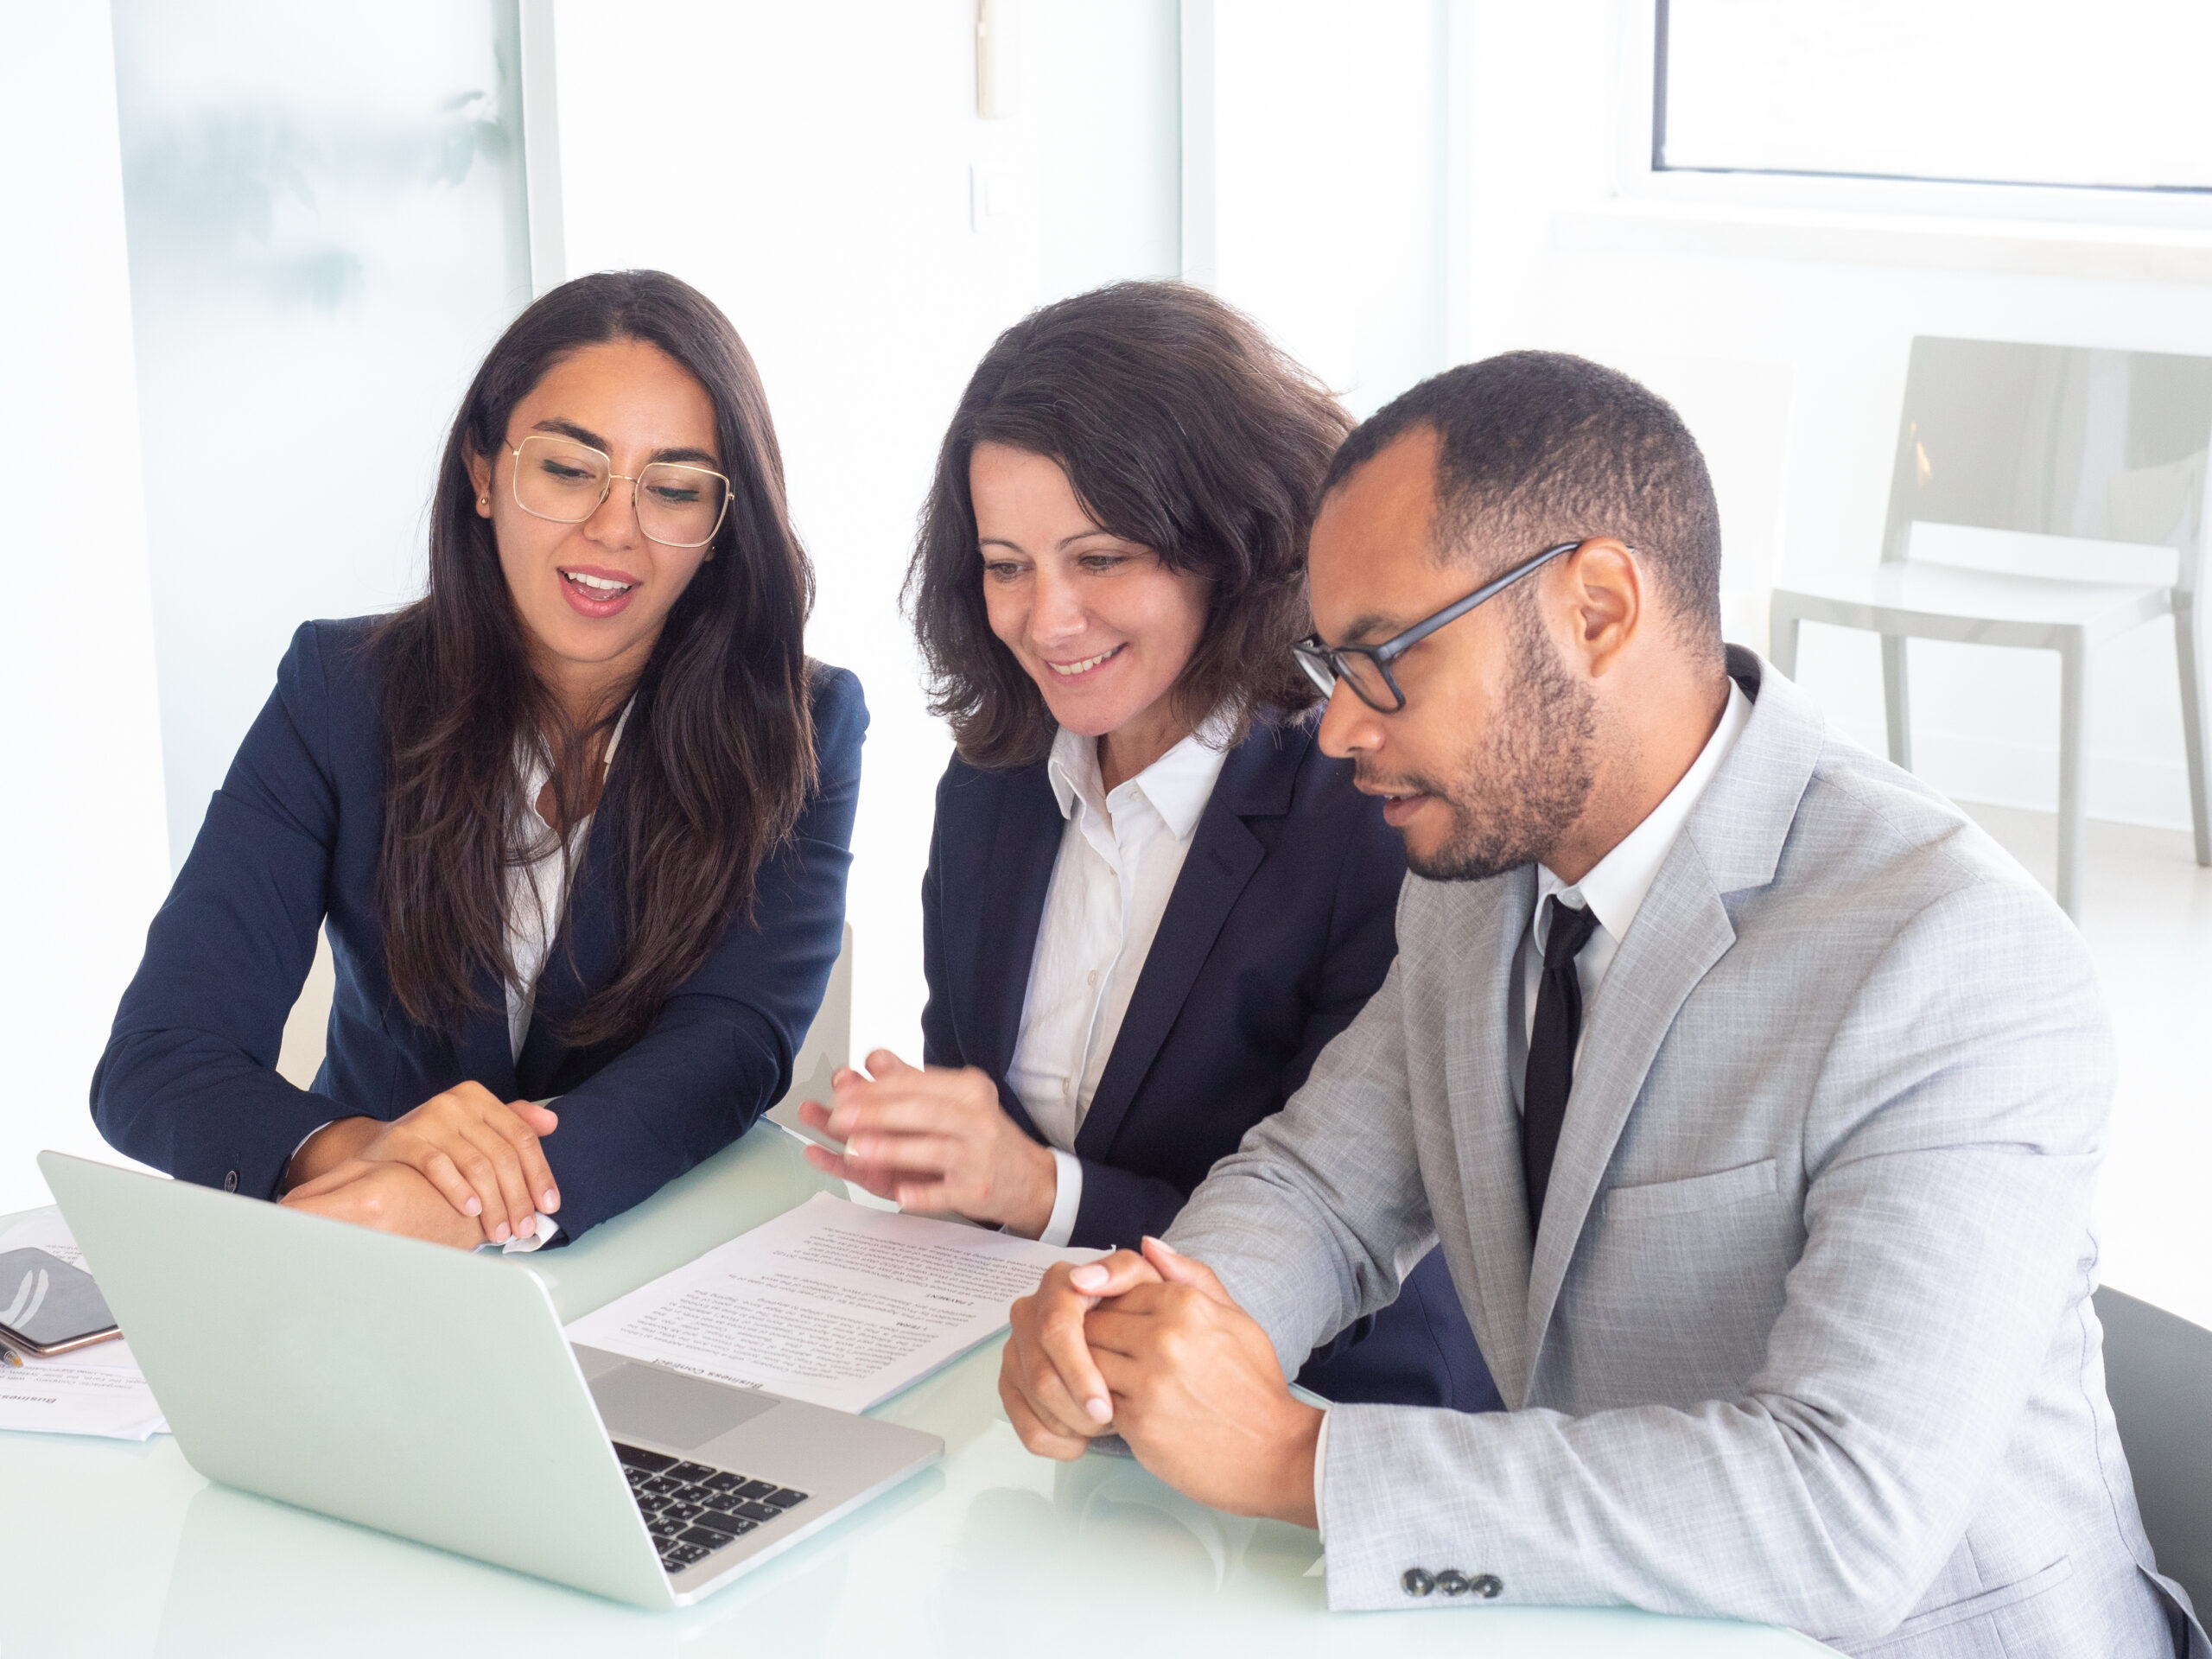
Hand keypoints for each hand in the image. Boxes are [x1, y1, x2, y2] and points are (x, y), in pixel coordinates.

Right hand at [283, 1083, 560, 1243]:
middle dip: (518, 1197)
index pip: (521, 1137)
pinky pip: (438, 1166)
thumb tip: (553, 1123)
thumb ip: (513, 1125)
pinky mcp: (403, 1138)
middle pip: (502, 1154)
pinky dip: (458, 1190)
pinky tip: (472, 1211)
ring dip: (494, 1204)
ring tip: (501, 1231)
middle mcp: (456, 1102)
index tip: (550, 1206)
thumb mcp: (474, 1129)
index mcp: (479, 1097)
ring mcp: (429, 1118)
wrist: (376, 1148)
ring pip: (476, 1165)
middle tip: (524, 1229)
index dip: (540, 1173)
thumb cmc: (436, 1142)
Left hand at [799, 1050, 1058, 1235]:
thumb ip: (910, 1083)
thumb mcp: (953, 1102)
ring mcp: (979, 1156)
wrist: (1029, 1179)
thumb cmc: (982, 1137)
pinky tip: (900, 1193)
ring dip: (891, 1149)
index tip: (842, 1092)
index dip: (876, 1088)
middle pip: (923, 1112)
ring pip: (932, 1149)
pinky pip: (947, 1192)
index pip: (917, 1084)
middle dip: (876, 1113)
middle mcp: (977, 1119)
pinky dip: (923, 1193)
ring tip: (854, 1150)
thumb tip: (872, 1060)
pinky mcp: (977, 1190)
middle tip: (838, 1117)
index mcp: (968, 1090)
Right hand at [998, 1248, 1163, 1455]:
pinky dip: (1055, 1441)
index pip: (1056, 1329)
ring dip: (1072, 1423)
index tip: (1106, 1405)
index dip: (1079, 1372)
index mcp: (1059, 1284)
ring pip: (1033, 1401)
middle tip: (1110, 1422)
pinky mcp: (1011, 1382)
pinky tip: (1083, 1437)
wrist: (1137, 1341)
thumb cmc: (1148, 1316)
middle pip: (1041, 1373)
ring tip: (1106, 1423)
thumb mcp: (1152, 1284)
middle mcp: (1030, 1311)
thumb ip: (1125, 1271)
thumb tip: (1082, 1278)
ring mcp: (1016, 1348)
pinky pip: (1024, 1425)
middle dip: (1077, 1407)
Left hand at [1084, 1238, 1321, 1524]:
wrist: (1275, 1453)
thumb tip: (1148, 1244)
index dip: (1110, 1309)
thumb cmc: (1255, 1386)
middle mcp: (1164, 1337)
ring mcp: (1149, 1381)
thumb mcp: (1236, 1317)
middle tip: (1105, 1357)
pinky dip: (1096, 1403)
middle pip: (1093, 1324)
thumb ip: (1190, 1276)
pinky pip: (1094, 1400)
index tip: (1117, 1328)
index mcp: (1186, 1304)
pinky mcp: (1137, 1422)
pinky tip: (1117, 1408)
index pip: (1116, 1290)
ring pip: (1085, 1361)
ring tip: (1105, 1382)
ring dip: (1087, 1372)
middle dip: (1092, 1339)